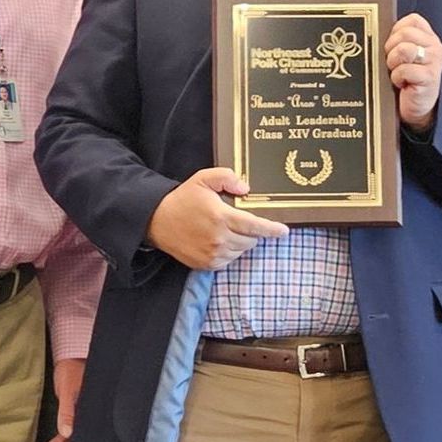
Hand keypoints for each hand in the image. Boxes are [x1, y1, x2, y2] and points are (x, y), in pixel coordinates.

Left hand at [45, 357, 86, 441]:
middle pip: (79, 439)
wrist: (69, 359)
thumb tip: (67, 433)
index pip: (86, 437)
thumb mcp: (68, 392)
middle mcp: (87, 416)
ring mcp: (80, 414)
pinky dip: (59, 438)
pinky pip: (68, 428)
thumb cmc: (72, 371)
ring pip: (72, 436)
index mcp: (91, 412)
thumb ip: (68, 412)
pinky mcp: (73, 411)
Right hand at [147, 167, 288, 268]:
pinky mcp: (207, 264)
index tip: (284, 230)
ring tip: (224, 229)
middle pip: (251, 240)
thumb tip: (245, 188)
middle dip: (251, 231)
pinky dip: (229, 251)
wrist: (157, 220)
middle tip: (238, 220)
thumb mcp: (204, 178)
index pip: (255, 226)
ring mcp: (213, 254)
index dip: (272, 229)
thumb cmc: (183, 198)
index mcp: (221, 217)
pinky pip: (229, 260)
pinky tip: (217, 239)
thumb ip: (227, 177)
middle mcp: (219, 239)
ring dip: (240, 241)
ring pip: (241, 250)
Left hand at [385, 13, 441, 130]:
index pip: (412, 20)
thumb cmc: (406, 79)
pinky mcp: (429, 77)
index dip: (396, 32)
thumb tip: (375, 30)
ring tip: (398, 73)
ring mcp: (434, 62)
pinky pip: (405, 70)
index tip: (394, 47)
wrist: (416, 107)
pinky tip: (403, 84)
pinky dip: (397, 78)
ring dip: (393, 64)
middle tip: (393, 63)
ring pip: (404, 50)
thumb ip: (397, 40)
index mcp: (428, 37)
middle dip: (391, 49)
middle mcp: (434, 46)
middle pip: (404, 34)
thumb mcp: (402, 55)